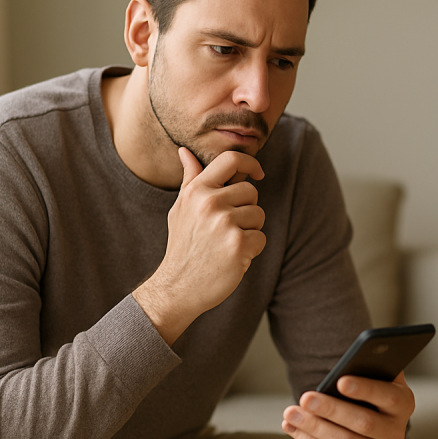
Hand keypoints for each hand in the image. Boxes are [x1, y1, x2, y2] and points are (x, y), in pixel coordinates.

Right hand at [134, 148, 265, 344]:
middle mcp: (210, 203)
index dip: (250, 163)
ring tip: (226, 243)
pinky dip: (252, 250)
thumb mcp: (181, 208)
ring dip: (249, 231)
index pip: (231, 159)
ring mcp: (225, 223)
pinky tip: (233, 257)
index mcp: (197, 190)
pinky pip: (261, 238)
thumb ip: (190, 179)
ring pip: (258, 215)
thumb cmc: (183, 246)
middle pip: (251, 192)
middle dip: (246, 209)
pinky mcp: (238, 244)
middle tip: (226, 229)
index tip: (258, 174)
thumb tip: (185, 151)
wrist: (177, 287)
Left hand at [281, 373, 413, 438]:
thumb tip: (344, 365)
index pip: (387, 396)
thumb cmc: (370, 385)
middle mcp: (396, 431)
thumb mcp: (375, 373)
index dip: (365, 389)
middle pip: (363, 423)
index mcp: (403, 402)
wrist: (375, 415)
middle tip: (305, 398)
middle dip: (331, 410)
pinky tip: (291, 427)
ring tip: (290, 413)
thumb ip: (366, 367)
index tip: (340, 381)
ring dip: (314, 428)